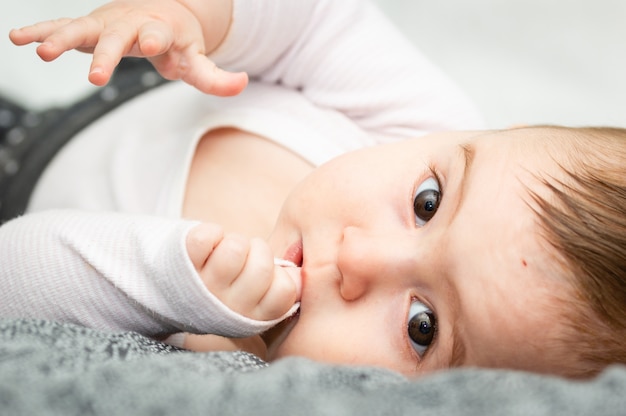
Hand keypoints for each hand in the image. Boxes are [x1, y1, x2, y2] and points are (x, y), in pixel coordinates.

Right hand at [8, 0, 247, 95]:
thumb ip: (216, 76)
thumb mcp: (198, 58)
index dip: (158, 38)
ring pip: (82, 29)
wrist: (160, 10)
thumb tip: (243, 82)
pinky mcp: (88, 27)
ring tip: (38, 51)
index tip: (156, 44)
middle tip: (96, 76)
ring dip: (60, 38)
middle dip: (107, 54)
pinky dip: (40, 31)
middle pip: (117, 36)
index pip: (160, 34)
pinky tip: (16, 38)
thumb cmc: (178, 39)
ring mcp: (106, 23)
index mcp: (161, 30)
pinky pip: (60, 27)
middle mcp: (130, 23)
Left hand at [186, 223, 301, 321]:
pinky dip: (211, 232)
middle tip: (247, 257)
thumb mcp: (261, 296)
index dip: (280, 273)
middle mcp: (230, 308)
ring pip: (236, 248)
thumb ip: (285, 284)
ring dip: (235, 241)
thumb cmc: (233, 288)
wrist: (179, 294)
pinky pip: (207, 236)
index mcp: (255, 317)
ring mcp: (204, 288)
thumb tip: (297, 272)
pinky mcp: (183, 266)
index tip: (267, 274)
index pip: (286, 289)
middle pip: (262, 266)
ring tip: (227, 252)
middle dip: (259, 250)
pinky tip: (208, 246)